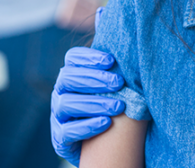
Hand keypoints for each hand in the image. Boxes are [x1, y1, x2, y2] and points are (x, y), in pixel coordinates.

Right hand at [51, 45, 124, 165]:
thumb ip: (116, 72)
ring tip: (119, 106)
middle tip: (119, 83)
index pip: (72, 58)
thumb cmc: (109, 106)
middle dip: (94, 79)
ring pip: (67, 103)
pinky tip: (106, 123)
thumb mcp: (110, 88)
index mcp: (71, 75)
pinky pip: (68, 131)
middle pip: (68, 78)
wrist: (100, 144)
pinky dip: (87, 126)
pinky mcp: (60, 138)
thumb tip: (136, 50)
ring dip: (94, 103)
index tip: (111, 60)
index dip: (89, 57)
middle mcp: (60, 92)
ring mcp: (58, 115)